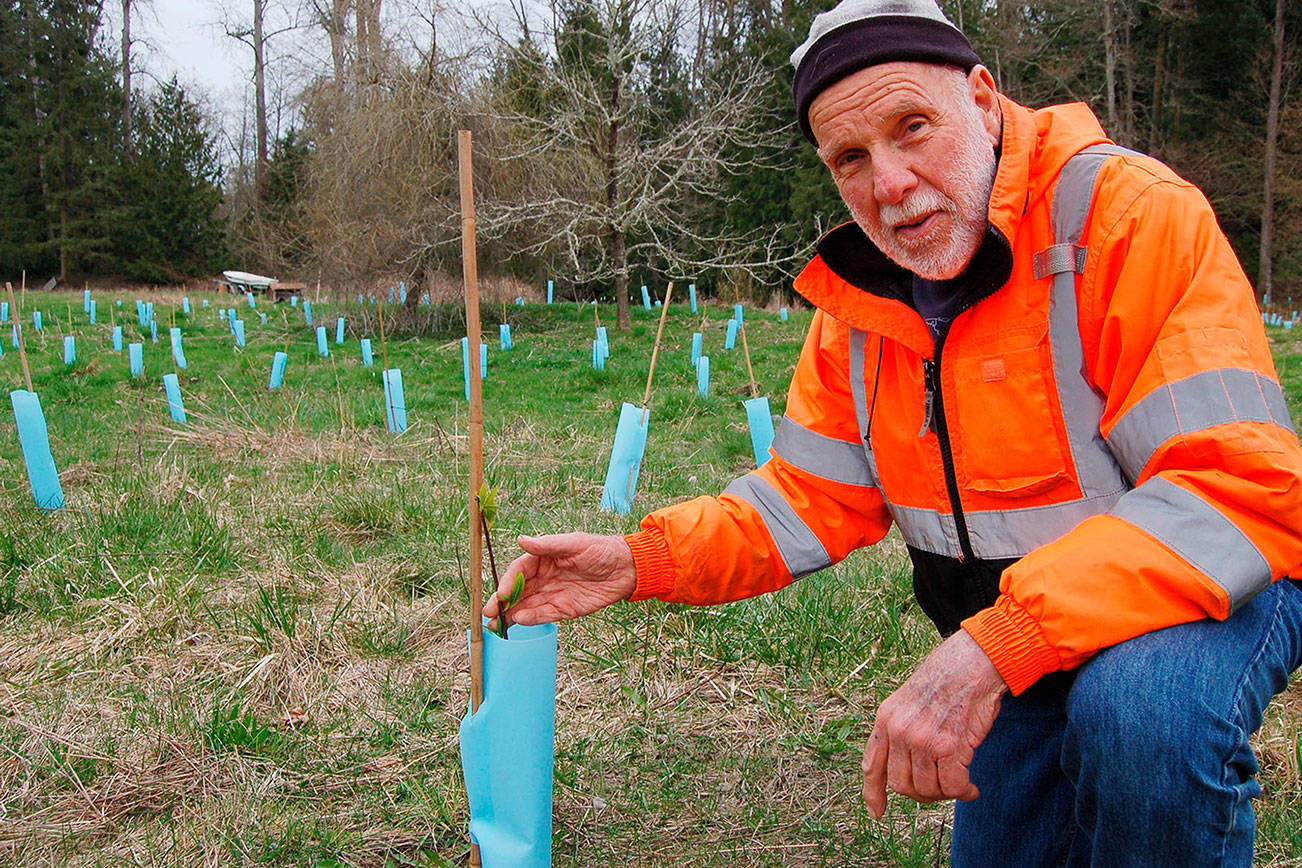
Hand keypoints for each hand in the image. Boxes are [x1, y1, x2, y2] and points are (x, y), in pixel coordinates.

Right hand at [483, 533, 636, 628]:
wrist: (628, 568)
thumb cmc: (601, 549)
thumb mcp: (574, 543)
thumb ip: (547, 545)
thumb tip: (521, 540)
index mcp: (544, 558)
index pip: (519, 570)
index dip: (507, 582)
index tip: (499, 594)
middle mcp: (545, 577)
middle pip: (518, 591)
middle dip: (502, 603)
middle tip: (488, 615)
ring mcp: (554, 594)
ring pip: (528, 606)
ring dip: (512, 615)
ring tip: (497, 625)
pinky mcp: (566, 609)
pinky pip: (545, 615)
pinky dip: (533, 619)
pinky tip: (520, 621)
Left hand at [861, 630, 1007, 817]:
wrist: (971, 663)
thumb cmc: (945, 681)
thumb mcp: (907, 700)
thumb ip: (898, 729)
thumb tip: (899, 766)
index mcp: (885, 719)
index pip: (873, 765)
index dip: (873, 793)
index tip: (877, 812)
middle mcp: (899, 731)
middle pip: (902, 785)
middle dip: (922, 794)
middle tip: (940, 789)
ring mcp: (923, 740)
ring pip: (928, 789)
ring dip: (945, 793)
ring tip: (959, 784)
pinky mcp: (949, 746)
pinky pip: (952, 786)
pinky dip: (963, 792)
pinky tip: (971, 788)